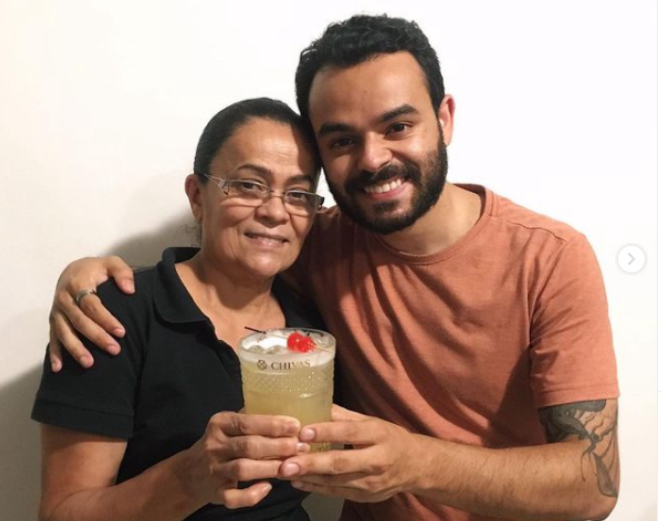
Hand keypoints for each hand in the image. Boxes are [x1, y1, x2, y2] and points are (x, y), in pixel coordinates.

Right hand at [49, 256, 134, 370]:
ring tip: (90, 364)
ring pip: (64, 332)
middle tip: (114, 350)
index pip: (92, 306)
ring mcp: (57, 311)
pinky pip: (52, 338)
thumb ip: (122, 273)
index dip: (106, 320)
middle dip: (97, 337)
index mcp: (77, 284)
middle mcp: (64, 299)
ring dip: (76, 349)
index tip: (121, 332)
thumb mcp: (111, 263)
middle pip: (80, 321)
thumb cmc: (96, 269)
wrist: (73, 270)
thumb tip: (130, 289)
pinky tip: (59, 368)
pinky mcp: (54, 320)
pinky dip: (54, 353)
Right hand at [181, 412, 308, 508]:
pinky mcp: (215, 492)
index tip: (295, 426)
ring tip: (290, 465)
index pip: (247, 422)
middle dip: (277, 446)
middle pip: (249, 445)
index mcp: (220, 423)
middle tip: (300, 446)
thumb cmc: (220, 443)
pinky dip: (251, 495)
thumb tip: (287, 408)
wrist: (189, 473)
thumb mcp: (229, 425)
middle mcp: (214, 445)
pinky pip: (233, 497)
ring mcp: (214, 470)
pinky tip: (267, 488)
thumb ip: (251, 418)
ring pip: (243, 469)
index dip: (273, 425)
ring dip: (269, 467)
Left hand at [278, 405, 419, 502]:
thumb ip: (343, 416)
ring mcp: (372, 482)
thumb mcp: (371, 422)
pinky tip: (298, 482)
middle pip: (341, 463)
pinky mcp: (366, 497)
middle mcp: (377, 459)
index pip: (350, 433)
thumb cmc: (389, 438)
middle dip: (312, 464)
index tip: (303, 432)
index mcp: (378, 434)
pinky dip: (316, 488)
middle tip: (286, 463)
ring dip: (309, 477)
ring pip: (336, 482)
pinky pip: (337, 493)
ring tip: (285, 472)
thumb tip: (314, 404)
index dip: (326, 432)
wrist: (416, 466)